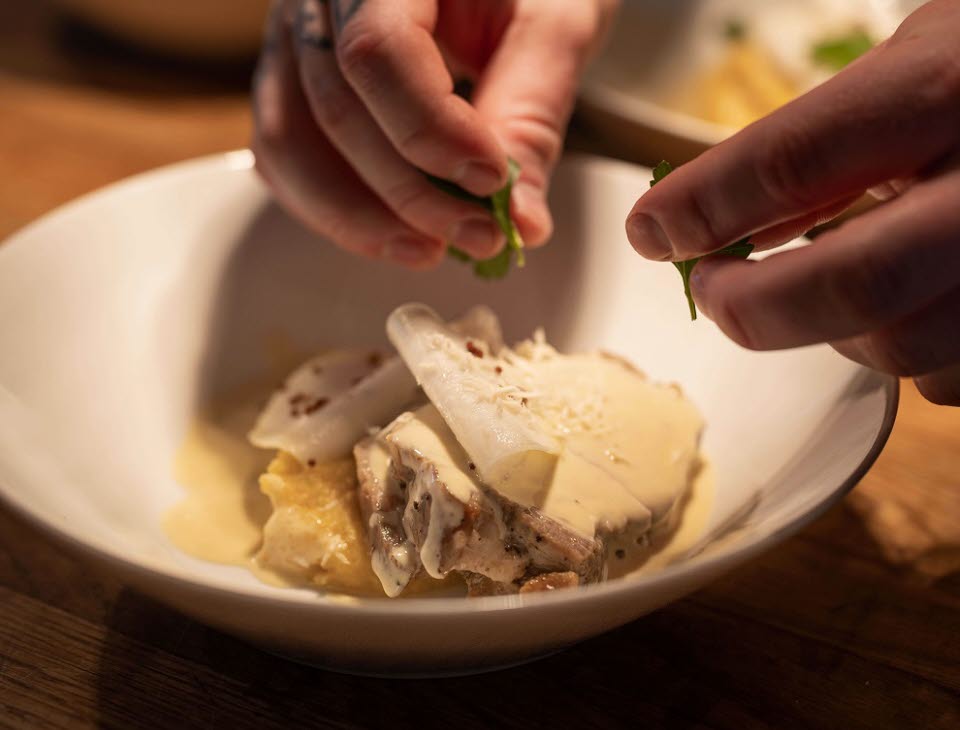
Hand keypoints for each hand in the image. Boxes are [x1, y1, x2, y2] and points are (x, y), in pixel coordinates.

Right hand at [252, 0, 615, 268]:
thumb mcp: (552, 25)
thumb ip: (532, 117)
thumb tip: (519, 221)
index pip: (377, 52)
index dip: (430, 132)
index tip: (491, 181)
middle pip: (335, 107)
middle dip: (409, 193)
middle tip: (479, 236)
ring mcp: (292, 35)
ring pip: (291, 142)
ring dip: (359, 217)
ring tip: (428, 250)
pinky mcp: (289, 78)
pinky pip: (283, 154)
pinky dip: (331, 207)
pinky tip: (389, 232)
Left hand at [626, 0, 959, 405]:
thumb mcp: (922, 61)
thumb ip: (824, 142)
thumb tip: (721, 221)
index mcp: (952, 87)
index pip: (793, 162)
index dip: (703, 206)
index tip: (652, 231)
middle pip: (849, 285)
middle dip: (751, 305)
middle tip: (711, 292)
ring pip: (901, 349)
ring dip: (828, 333)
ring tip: (810, 290)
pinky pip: (953, 379)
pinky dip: (904, 352)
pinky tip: (902, 305)